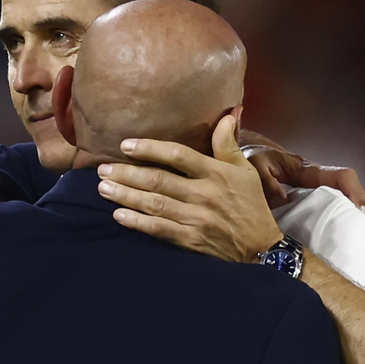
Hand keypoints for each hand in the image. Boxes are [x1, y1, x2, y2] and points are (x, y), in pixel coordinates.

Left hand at [96, 112, 284, 262]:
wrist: (261, 248)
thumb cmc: (251, 206)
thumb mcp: (246, 171)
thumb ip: (228, 144)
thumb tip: (226, 115)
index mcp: (216, 173)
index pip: (178, 155)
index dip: (150, 148)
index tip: (126, 145)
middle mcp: (204, 194)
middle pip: (159, 180)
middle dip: (127, 173)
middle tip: (103, 169)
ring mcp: (197, 219)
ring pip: (155, 204)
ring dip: (126, 195)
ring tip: (103, 188)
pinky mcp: (192, 240)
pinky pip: (159, 229)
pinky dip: (138, 222)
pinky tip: (119, 215)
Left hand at [244, 144, 364, 219]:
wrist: (253, 155)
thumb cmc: (257, 159)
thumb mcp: (256, 166)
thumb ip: (267, 181)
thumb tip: (284, 199)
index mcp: (311, 171)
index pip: (342, 176)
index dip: (355, 191)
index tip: (358, 210)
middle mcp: (322, 180)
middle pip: (354, 189)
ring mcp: (321, 190)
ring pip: (350, 199)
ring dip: (361, 215)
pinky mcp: (316, 200)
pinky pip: (338, 207)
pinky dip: (348, 220)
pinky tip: (351, 236)